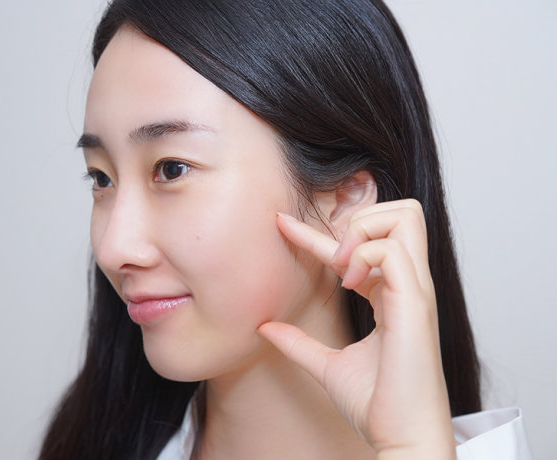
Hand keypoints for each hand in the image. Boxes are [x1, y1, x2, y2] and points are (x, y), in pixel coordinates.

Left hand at [257, 199, 455, 458]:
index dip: (315, 233)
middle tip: (332, 255)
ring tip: (339, 267)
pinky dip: (364, 256)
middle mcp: (406, 286)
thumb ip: (298, 343)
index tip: (280, 225)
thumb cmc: (377, 405)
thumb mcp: (327, 365)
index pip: (358, 245)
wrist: (401, 438)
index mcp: (391, 295)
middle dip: (360, 216)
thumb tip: (265, 327)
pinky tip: (348, 283)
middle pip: (402, 212)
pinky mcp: (416, 303)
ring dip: (362, 231)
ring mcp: (414, 291)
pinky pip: (392, 253)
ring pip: (404, 217)